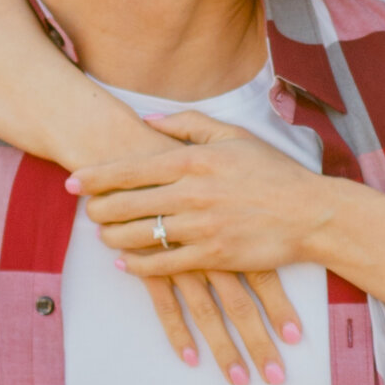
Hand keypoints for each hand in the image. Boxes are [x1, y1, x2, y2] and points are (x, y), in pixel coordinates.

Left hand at [73, 116, 325, 384]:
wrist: (311, 213)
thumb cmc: (273, 172)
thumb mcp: (234, 136)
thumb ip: (189, 125)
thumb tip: (149, 119)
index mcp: (194, 160)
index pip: (131, 167)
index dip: (96, 176)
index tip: (73, 180)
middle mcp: (192, 192)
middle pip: (126, 203)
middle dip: (98, 208)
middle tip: (86, 211)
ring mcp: (201, 227)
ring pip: (139, 235)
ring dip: (113, 237)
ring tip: (103, 235)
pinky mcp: (212, 257)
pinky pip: (162, 265)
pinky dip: (138, 265)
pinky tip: (125, 263)